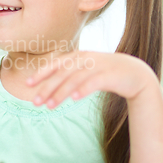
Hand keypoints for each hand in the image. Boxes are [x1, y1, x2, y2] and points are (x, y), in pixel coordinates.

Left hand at [26, 50, 157, 108]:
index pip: (55, 65)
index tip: (27, 84)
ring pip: (74, 80)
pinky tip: (74, 99)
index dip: (41, 74)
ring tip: (49, 106)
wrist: (135, 73)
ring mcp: (98, 65)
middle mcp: (85, 59)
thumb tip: (46, 87)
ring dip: (60, 93)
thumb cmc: (105, 73)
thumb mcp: (85, 71)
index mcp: (77, 56)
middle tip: (35, 102)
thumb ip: (68, 75)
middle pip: (61, 74)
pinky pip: (94, 82)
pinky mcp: (110, 75)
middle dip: (47, 88)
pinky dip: (83, 89)